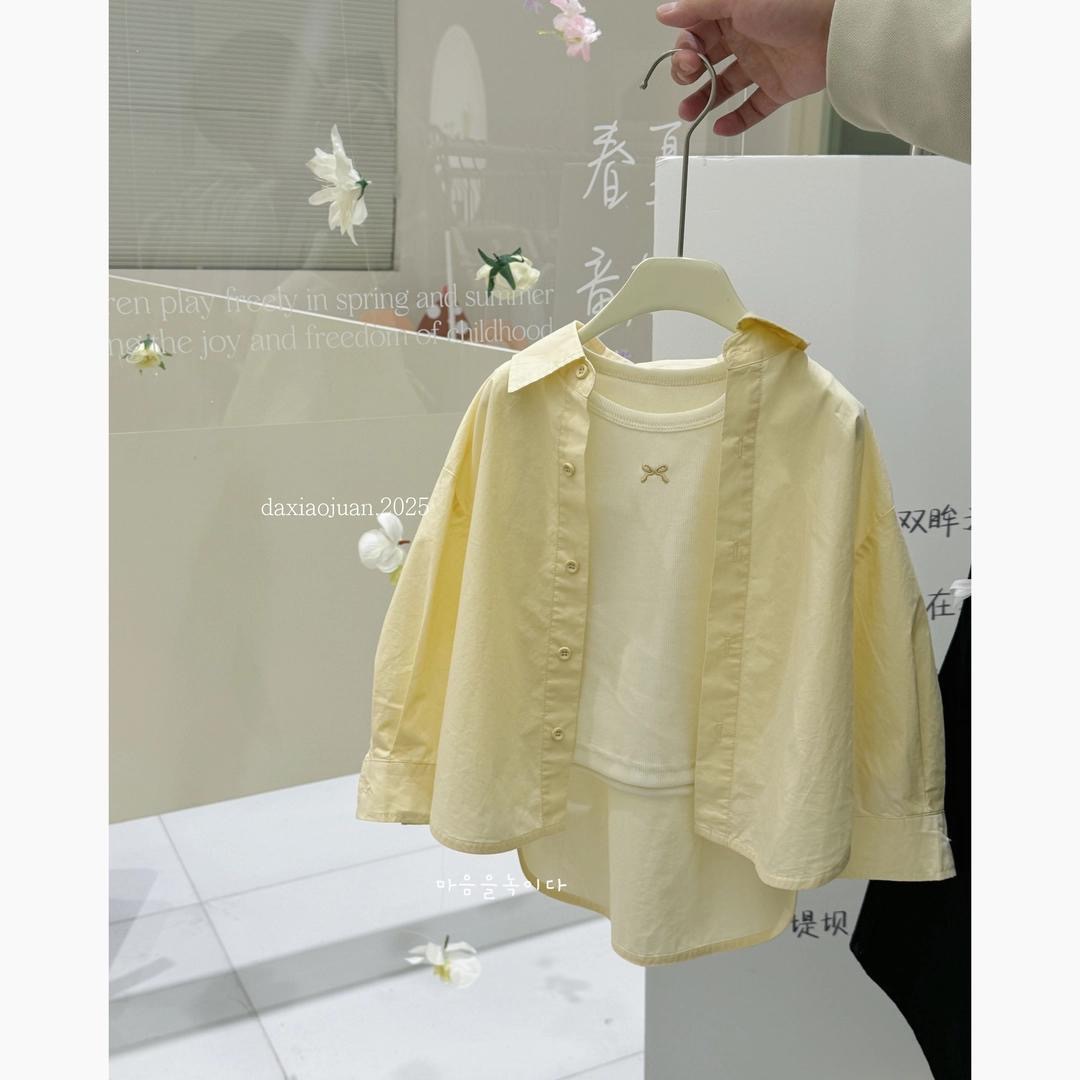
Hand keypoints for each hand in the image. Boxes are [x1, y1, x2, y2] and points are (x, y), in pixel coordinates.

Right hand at [655, 0, 835, 136]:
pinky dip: (736, 120)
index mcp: (734, 11)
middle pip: (707, 59)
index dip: (685, 45)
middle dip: (689, 71)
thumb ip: (699, 7)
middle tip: (688, 77)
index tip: (685, 56)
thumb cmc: (796, 4)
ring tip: (689, 113)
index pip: (697, 31)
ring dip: (704, 100)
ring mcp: (762, 63)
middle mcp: (746, 35)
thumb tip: (666, 13)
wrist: (837, 29)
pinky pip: (753, 108)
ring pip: (725, 86)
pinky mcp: (778, 88)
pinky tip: (720, 126)